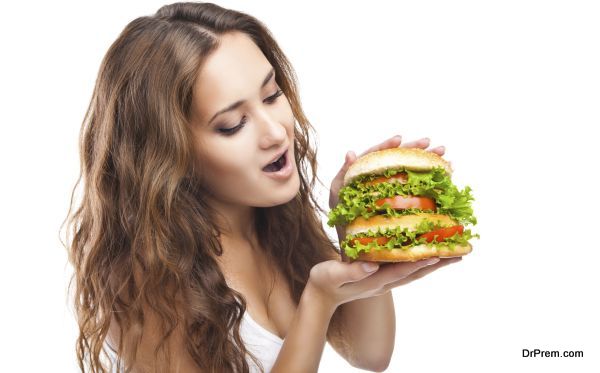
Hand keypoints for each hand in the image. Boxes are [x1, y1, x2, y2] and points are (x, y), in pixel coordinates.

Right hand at [308, 257, 461, 308]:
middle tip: (461, 253)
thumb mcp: (332, 274)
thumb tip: (372, 265)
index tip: (439, 253)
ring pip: (415, 272)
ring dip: (435, 263)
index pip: (402, 271)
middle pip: (416, 273)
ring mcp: (385, 281)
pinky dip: (421, 262)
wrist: (322, 296)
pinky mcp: (382, 277)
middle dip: (438, 263)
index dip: (420, 262)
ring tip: (454, 254)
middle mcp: (384, 282)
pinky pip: (407, 269)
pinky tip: (428, 254)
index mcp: (374, 280)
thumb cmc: (325, 282)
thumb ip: (351, 270)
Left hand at [328, 135, 446, 210]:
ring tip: (444, 155)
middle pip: (400, 159)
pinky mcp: (405, 202)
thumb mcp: (338, 196)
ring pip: (413, 171)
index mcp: (366, 173)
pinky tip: (447, 175)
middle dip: (416, 150)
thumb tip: (350, 153)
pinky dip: (434, 182)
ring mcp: (394, 189)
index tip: (400, 138)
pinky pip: (422, 189)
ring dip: (430, 162)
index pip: (378, 154)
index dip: (388, 145)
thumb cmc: (344, 220)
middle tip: (432, 144)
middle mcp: (382, 178)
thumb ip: (343, 175)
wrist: (355, 243)